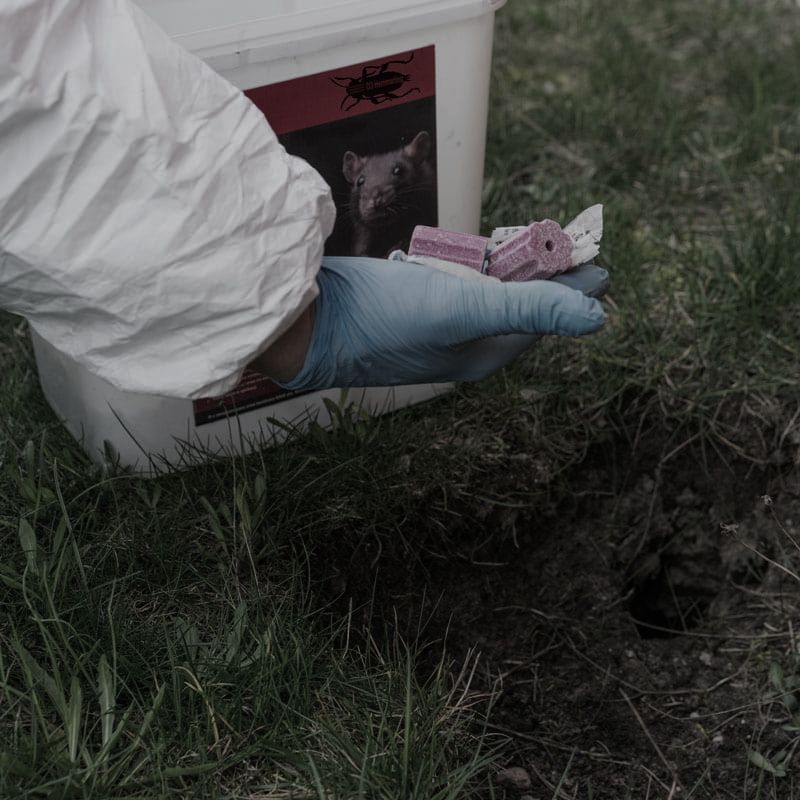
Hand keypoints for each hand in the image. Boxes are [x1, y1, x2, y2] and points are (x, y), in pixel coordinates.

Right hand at [254, 256, 607, 390]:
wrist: (314, 321)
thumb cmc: (385, 318)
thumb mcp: (463, 309)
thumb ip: (528, 309)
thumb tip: (598, 317)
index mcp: (485, 353)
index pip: (542, 318)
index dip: (572, 289)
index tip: (599, 258)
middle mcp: (467, 344)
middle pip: (519, 304)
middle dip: (546, 273)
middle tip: (570, 239)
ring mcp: (441, 325)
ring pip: (490, 292)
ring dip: (512, 266)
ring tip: (536, 238)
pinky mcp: (417, 305)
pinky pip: (461, 284)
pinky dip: (476, 265)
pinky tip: (483, 249)